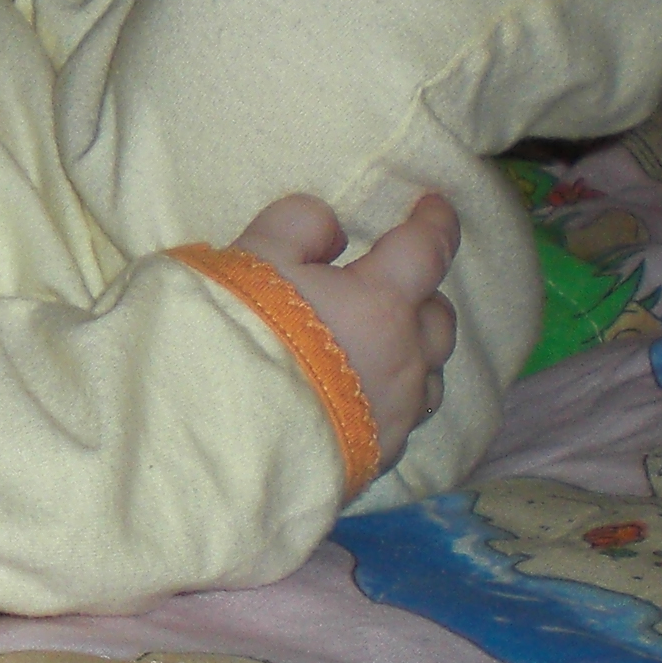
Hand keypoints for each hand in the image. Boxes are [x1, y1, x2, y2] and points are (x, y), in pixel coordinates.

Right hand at [229, 192, 459, 475]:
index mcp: (381, 304)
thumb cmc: (240, 339)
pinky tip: (363, 395)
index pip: (427, 248)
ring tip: (379, 345)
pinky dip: (395, 396)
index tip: (434, 205)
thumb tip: (331, 231)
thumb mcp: (253, 259)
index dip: (435, 221)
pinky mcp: (380, 457)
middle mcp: (405, 360)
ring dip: (415, 351)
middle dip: (421, 295)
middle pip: (439, 317)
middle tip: (388, 286)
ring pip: (431, 373)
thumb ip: (297, 225)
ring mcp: (397, 414)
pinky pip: (406, 418)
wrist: (222, 444)